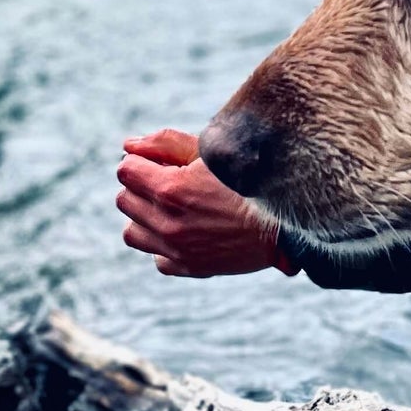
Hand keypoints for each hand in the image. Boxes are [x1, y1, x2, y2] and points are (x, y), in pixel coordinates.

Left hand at [116, 128, 298, 278]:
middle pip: (125, 200)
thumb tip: (128, 145)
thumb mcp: (212, 150)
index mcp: (171, 189)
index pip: (125, 170)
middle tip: (170, 180)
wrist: (285, 222)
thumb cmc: (251, 178)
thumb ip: (165, 143)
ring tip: (173, 207)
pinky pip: (157, 258)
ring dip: (146, 217)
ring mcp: (177, 250)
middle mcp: (167, 223)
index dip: (142, 161)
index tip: (161, 161)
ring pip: (132, 232)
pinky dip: (164, 245)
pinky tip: (187, 230)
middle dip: (142, 186)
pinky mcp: (189, 267)